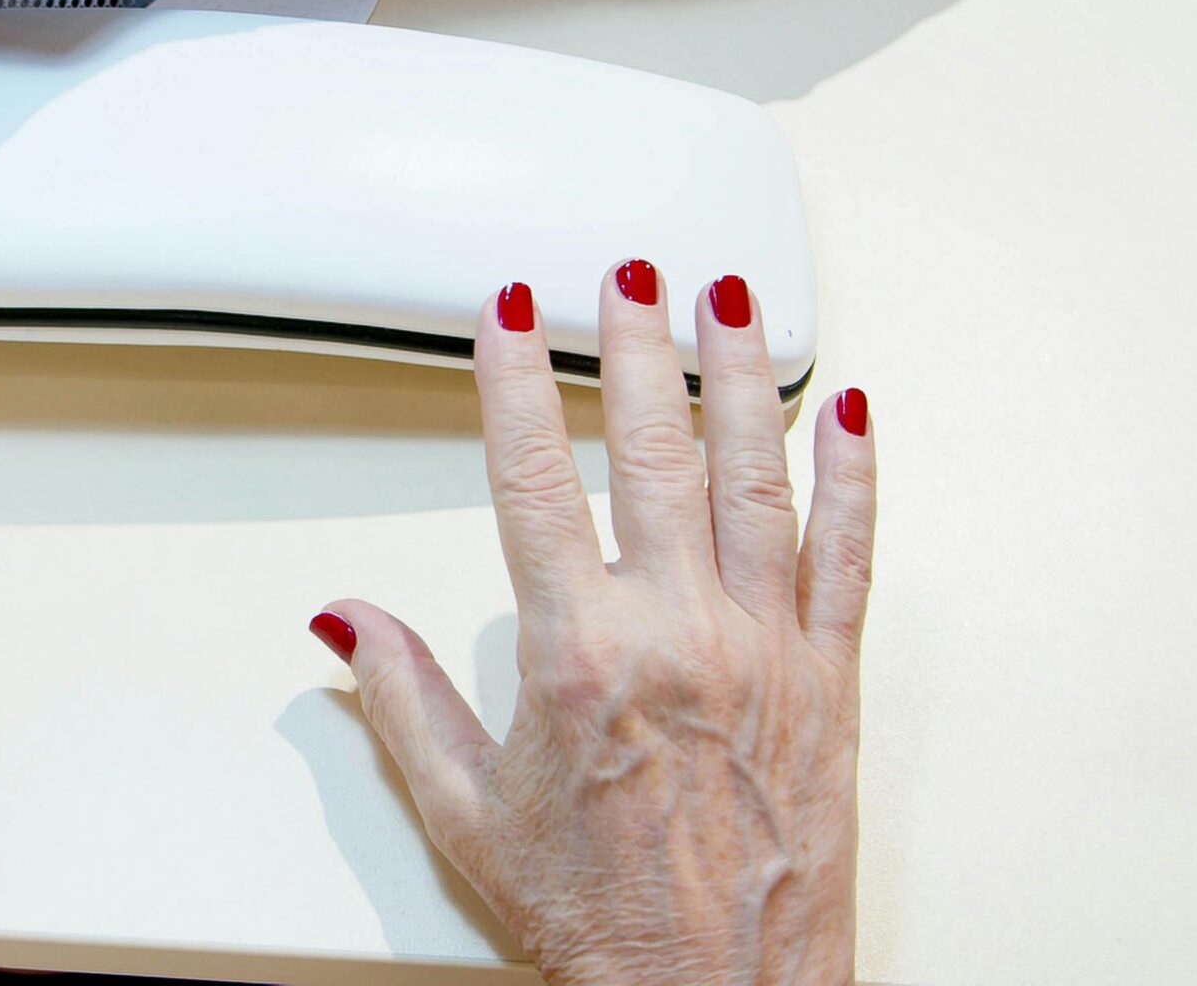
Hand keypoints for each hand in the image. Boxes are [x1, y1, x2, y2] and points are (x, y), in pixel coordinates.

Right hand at [316, 268, 875, 985]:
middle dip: (633, 346)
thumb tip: (343, 623)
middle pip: (651, 452)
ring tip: (729, 300)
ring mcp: (766, 650)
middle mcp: (679, 636)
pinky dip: (854, 475)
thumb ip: (401, 699)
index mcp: (578, 658)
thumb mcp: (464, 813)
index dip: (512, 384)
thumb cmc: (602, 921)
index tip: (507, 317)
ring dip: (741, 376)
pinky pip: (853, 554)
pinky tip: (850, 412)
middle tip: (623, 276)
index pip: (531, 481)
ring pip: (758, 477)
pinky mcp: (832, 680)